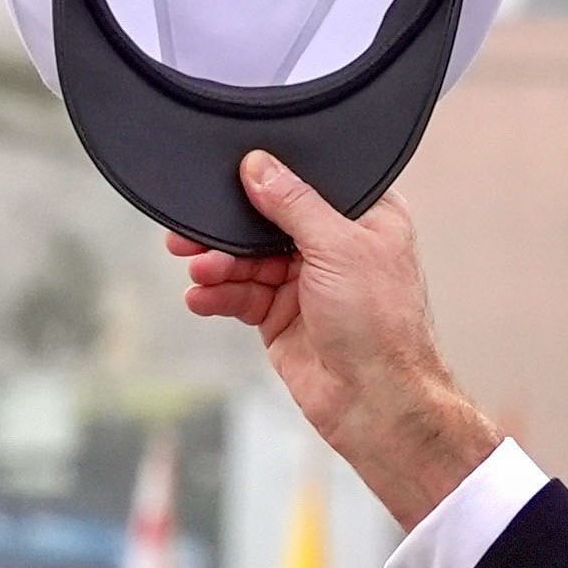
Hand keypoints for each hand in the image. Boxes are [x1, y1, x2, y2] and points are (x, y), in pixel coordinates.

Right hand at [168, 154, 495, 527]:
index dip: (271, 178)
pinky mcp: (282, 316)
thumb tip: (257, 165)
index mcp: (365, 218)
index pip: (310, 183)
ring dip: (218, 264)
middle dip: (226, 228)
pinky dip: (218, 295)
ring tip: (199, 270)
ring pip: (247, 259)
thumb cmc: (380, 324)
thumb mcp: (339, 247)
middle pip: (266, 222)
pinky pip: (241, 296)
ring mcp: (307, 282)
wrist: (376, 402)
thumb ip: (294, 204)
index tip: (231, 173)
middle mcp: (335, 246)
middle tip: (187, 233)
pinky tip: (200, 297)